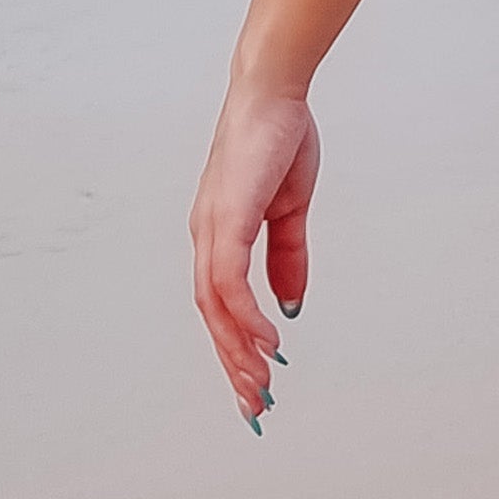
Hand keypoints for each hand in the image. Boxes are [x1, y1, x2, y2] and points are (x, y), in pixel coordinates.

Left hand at [190, 82, 318, 428]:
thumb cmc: (280, 139)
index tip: (256, 380)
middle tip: (255, 405)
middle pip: (213, 317)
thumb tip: (291, 305)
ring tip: (262, 383)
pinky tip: (268, 339)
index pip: (222, 304)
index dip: (237, 344)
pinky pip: (229, 283)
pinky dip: (245, 316)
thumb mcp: (291, 208)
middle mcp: (207, 238)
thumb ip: (289, 256)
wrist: (274, 93)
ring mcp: (211, 230)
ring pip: (216, 308)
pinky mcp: (225, 220)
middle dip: (234, 364)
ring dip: (238, 350)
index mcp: (221, 233)